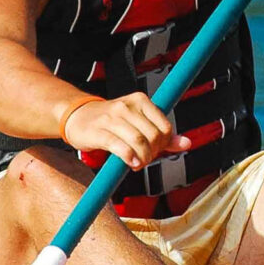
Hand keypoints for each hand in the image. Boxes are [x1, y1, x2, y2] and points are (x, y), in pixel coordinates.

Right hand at [61, 92, 189, 169]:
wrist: (77, 116)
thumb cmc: (112, 121)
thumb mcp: (138, 122)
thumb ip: (162, 133)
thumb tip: (187, 144)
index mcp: (140, 101)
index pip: (165, 127)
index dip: (164, 144)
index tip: (156, 151)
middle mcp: (127, 106)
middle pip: (153, 136)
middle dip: (153, 153)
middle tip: (145, 160)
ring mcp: (111, 118)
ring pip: (138, 141)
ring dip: (142, 158)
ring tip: (138, 163)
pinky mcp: (98, 131)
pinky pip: (118, 145)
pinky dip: (128, 156)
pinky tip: (130, 162)